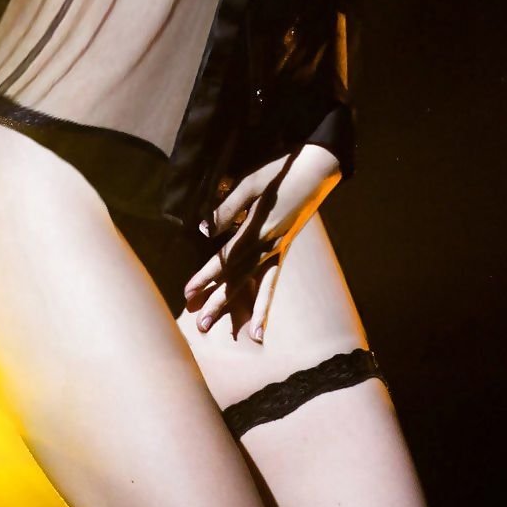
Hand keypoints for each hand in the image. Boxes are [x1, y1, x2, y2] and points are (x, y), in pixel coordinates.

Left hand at [183, 144, 340, 343]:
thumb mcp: (251, 183)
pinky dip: (267, 303)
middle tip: (201, 325)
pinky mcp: (286, 248)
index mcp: (257, 230)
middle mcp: (269, 245)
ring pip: (257, 285)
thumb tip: (204, 229)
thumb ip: (228, 208)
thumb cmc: (280, 171)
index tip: (188, 294)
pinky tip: (262, 325)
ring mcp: (280, 249)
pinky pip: (274, 280)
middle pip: (238, 279)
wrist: (317, 170)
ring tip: (239, 336)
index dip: (205, 277)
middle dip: (218, 302)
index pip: (225, 259)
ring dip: (245, 310)